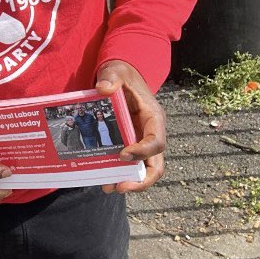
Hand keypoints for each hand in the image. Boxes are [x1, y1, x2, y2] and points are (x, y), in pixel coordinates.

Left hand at [95, 59, 165, 193]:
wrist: (120, 77)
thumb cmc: (122, 75)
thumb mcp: (116, 71)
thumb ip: (112, 77)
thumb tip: (103, 88)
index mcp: (153, 118)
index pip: (157, 142)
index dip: (143, 152)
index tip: (123, 155)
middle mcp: (151, 134)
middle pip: (156, 165)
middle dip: (141, 180)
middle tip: (120, 186)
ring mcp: (141, 142)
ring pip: (143, 170)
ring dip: (129, 182)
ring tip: (108, 187)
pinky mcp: (130, 145)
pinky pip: (129, 165)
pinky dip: (119, 174)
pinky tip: (103, 178)